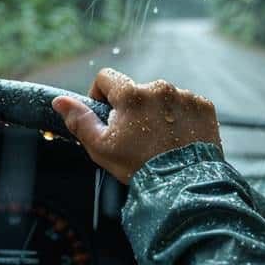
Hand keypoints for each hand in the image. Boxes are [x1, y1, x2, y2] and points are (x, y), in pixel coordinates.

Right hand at [51, 68, 220, 183]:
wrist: (183, 187)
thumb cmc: (139, 167)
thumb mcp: (101, 147)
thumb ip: (79, 120)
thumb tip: (59, 100)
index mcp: (132, 94)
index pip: (106, 77)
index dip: (101, 95)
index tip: (107, 116)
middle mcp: (160, 88)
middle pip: (136, 90)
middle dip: (133, 109)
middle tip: (136, 137)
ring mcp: (185, 96)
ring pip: (162, 98)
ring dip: (157, 112)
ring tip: (160, 142)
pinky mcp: (204, 107)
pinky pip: (186, 105)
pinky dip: (180, 118)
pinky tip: (178, 139)